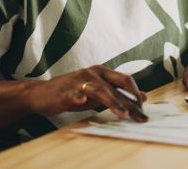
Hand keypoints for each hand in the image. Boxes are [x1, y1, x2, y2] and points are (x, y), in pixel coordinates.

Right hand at [26, 65, 147, 121]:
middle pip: (115, 84)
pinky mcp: (65, 91)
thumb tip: (143, 96)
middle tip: (139, 115)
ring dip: (112, 102)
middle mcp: (93, 73)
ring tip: (123, 113)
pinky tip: (81, 100)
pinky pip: (73, 93)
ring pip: (99, 89)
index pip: (124, 80)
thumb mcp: (99, 91)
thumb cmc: (75, 91)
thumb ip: (119, 92)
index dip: (136, 94)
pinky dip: (78, 96)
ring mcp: (79, 80)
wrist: (44, 93)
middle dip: (129, 100)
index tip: (144, 109)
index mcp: (102, 72)